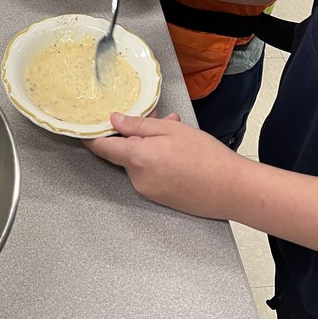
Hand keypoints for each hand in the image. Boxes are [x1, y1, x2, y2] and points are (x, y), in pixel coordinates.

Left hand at [85, 112, 247, 217]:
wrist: (232, 189)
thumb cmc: (204, 156)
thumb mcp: (169, 129)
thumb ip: (137, 124)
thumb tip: (114, 120)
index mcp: (137, 158)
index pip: (102, 147)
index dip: (91, 135)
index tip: (85, 125)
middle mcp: (137, 178)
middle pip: (124, 152)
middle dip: (136, 134)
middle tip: (158, 119)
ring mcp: (148, 192)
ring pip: (139, 162)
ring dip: (150, 146)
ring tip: (176, 133)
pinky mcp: (160, 199)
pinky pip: (150, 174)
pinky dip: (158, 161)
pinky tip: (179, 153)